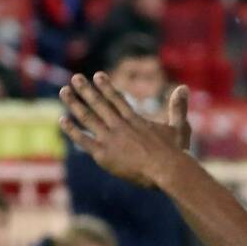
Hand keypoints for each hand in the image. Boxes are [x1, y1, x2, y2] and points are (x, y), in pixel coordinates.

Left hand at [58, 75, 192, 187]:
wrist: (167, 169)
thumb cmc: (176, 152)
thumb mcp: (179, 127)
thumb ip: (178, 107)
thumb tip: (184, 87)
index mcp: (135, 120)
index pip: (116, 99)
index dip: (106, 87)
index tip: (97, 75)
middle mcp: (120, 125)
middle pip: (99, 103)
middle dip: (86, 89)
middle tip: (75, 78)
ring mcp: (110, 139)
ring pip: (88, 117)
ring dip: (75, 103)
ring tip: (64, 91)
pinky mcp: (104, 154)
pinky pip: (83, 139)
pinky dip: (72, 129)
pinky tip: (62, 119)